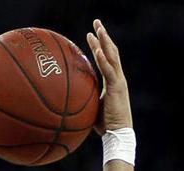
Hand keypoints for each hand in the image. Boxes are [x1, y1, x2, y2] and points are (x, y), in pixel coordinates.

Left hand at [86, 19, 132, 133]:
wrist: (117, 134)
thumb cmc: (104, 125)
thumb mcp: (91, 108)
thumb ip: (83, 99)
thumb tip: (65, 99)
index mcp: (112, 81)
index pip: (106, 58)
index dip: (99, 45)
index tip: (91, 34)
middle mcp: (118, 78)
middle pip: (111, 51)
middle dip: (103, 36)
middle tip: (96, 22)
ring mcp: (119, 82)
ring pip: (112, 56)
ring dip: (105, 41)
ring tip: (98, 28)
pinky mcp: (117, 88)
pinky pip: (110, 71)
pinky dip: (104, 59)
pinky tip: (98, 49)